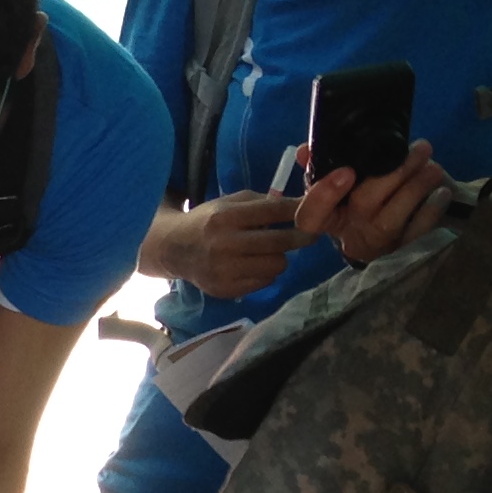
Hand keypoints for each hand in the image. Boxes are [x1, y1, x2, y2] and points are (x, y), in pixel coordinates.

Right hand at [148, 192, 311, 298]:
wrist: (174, 250)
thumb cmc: (208, 221)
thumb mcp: (229, 203)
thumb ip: (262, 203)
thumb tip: (300, 207)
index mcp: (225, 217)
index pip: (274, 211)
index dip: (299, 210)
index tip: (317, 210)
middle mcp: (224, 244)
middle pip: (281, 241)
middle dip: (301, 237)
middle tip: (309, 235)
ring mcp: (225, 270)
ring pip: (277, 265)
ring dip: (279, 257)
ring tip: (269, 251)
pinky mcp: (226, 289)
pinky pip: (265, 281)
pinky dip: (265, 272)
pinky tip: (253, 265)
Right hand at [294, 145, 455, 267]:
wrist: (400, 230)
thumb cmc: (365, 200)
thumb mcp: (342, 185)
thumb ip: (323, 167)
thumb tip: (305, 151)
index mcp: (329, 218)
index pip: (311, 216)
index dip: (324, 196)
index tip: (347, 171)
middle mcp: (351, 233)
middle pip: (362, 206)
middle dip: (392, 174)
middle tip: (419, 148)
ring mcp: (379, 245)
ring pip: (391, 220)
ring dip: (415, 188)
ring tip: (434, 166)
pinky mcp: (405, 251)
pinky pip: (417, 233)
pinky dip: (431, 211)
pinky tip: (441, 193)